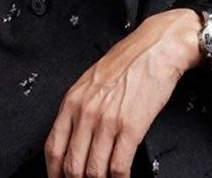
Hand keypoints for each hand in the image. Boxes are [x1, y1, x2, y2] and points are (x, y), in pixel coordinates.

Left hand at [44, 8, 204, 176]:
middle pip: (72, 165)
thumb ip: (80, 107)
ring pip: (94, 171)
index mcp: (73, 100)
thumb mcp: (93, 80)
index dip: (55, 172)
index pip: (54, 148)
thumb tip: (75, 139)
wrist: (157, 47)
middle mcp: (87, 112)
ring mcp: (108, 121)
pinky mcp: (131, 127)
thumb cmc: (129, 60)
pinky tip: (122, 177)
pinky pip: (119, 166)